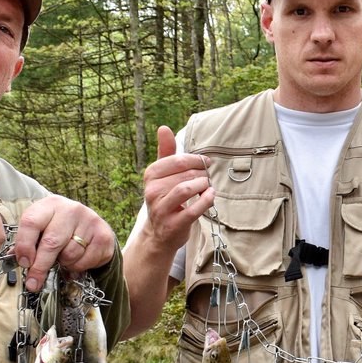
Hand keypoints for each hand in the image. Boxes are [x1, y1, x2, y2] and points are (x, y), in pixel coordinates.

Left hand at [14, 195, 115, 291]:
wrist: (90, 224)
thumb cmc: (60, 228)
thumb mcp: (42, 228)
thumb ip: (28, 242)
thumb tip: (15, 260)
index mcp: (50, 205)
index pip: (31, 223)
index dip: (24, 245)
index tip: (24, 263)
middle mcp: (71, 209)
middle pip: (51, 243)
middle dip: (40, 266)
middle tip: (33, 282)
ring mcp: (90, 221)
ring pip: (69, 255)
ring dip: (63, 264)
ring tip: (64, 259)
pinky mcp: (103, 235)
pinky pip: (85, 261)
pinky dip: (78, 267)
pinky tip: (77, 260)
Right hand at [138, 126, 215, 254]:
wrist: (159, 234)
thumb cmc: (165, 199)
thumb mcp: (163, 175)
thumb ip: (166, 152)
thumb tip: (163, 127)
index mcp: (151, 175)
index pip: (176, 160)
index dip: (196, 159)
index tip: (206, 163)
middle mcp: (152, 191)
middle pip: (184, 174)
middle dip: (201, 173)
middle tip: (208, 177)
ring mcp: (161, 209)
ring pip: (186, 189)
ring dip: (203, 185)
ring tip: (208, 186)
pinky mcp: (173, 225)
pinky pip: (193, 210)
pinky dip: (206, 201)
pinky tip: (211, 196)